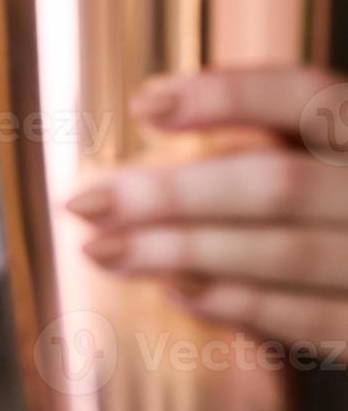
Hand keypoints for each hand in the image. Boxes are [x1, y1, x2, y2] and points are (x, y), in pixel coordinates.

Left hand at [66, 67, 347, 353]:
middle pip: (277, 184)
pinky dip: (233, 302)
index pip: (305, 94)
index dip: (227, 95)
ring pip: (280, 252)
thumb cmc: (329, 216)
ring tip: (103, 250)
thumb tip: (148, 123)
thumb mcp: (309, 162)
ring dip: (179, 252)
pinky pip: (303, 317)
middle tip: (86, 203)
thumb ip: (254, 148)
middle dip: (172, 195)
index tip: (143, 106)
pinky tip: (173, 290)